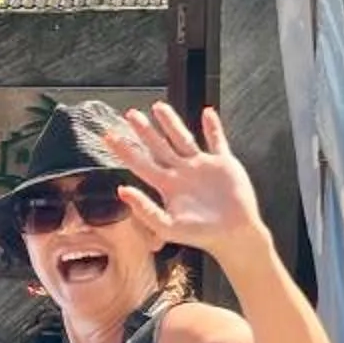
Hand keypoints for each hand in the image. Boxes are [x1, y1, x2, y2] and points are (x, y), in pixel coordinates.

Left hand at [94, 101, 266, 261]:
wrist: (234, 236)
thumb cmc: (202, 235)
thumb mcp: (168, 226)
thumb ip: (145, 209)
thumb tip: (122, 191)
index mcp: (168, 186)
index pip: (141, 163)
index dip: (125, 150)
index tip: (109, 136)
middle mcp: (182, 173)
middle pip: (158, 146)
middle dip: (144, 130)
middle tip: (130, 114)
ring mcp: (202, 166)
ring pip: (183, 138)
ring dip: (171, 122)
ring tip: (158, 106)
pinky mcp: (223, 164)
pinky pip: (217, 141)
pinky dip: (213, 127)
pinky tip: (207, 113)